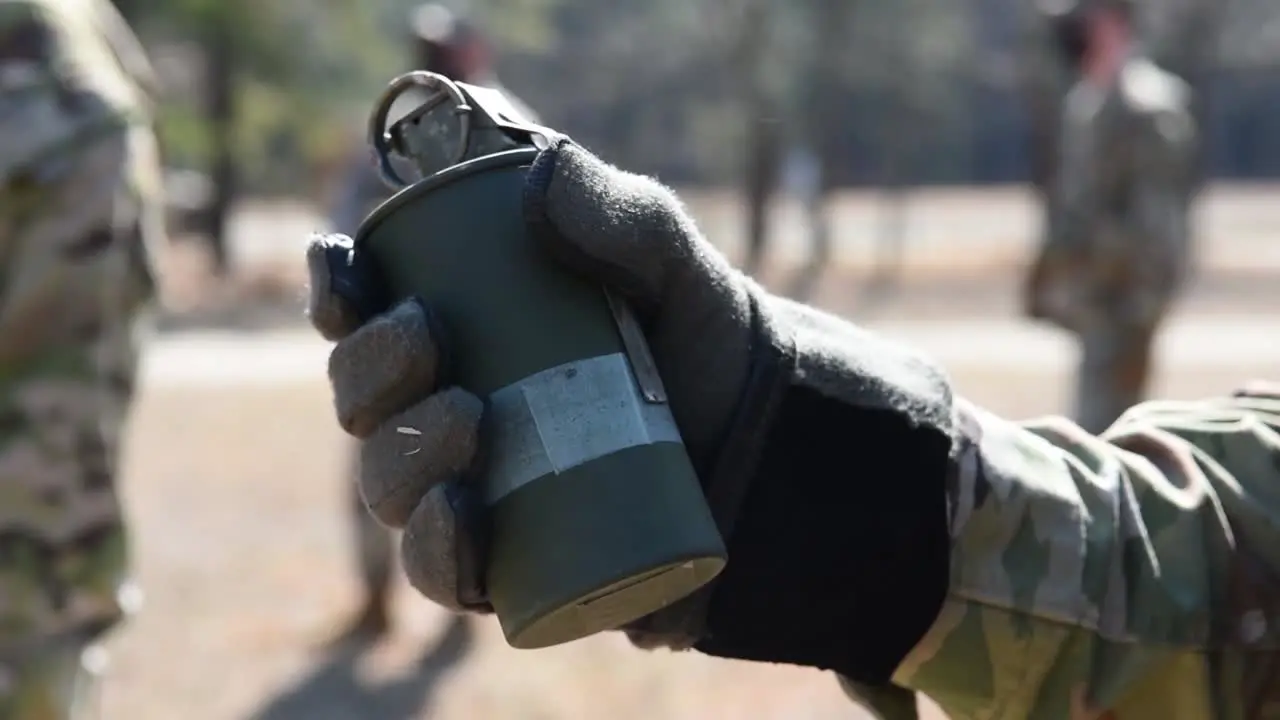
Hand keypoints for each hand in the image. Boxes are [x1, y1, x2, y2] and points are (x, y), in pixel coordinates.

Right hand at [306, 137, 762, 629]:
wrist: (758, 429)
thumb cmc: (691, 330)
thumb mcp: (664, 259)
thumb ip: (618, 211)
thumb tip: (544, 173)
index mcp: (451, 329)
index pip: (359, 311)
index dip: (333, 291)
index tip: (346, 272)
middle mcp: (439, 409)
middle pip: (360, 399)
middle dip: (369, 368)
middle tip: (428, 336)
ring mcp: (466, 487)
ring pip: (387, 482)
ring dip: (401, 453)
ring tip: (467, 417)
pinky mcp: (504, 559)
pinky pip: (442, 571)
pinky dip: (437, 549)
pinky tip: (457, 512)